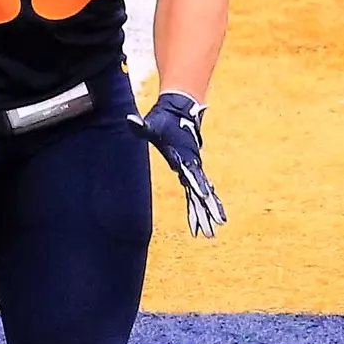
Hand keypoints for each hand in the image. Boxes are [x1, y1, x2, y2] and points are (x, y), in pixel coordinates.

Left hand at [127, 90, 226, 236]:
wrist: (179, 110)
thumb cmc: (164, 119)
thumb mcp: (151, 124)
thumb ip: (141, 125)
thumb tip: (130, 120)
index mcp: (183, 157)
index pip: (191, 174)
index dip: (198, 185)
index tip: (205, 197)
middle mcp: (191, 166)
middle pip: (201, 192)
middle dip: (206, 211)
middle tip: (213, 228)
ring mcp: (192, 169)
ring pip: (202, 196)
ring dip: (207, 213)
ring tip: (212, 233)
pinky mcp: (191, 171)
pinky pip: (198, 193)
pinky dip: (205, 205)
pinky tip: (212, 218)